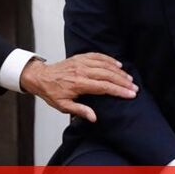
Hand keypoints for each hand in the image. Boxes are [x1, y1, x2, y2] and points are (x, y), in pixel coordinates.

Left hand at [19, 53, 136, 121]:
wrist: (40, 77)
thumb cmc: (52, 92)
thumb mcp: (63, 106)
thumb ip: (80, 110)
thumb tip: (94, 117)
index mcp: (78, 84)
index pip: (103, 87)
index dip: (118, 90)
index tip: (130, 94)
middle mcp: (81, 71)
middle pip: (107, 75)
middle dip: (123, 81)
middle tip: (134, 87)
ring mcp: (81, 62)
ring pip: (104, 65)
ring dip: (118, 71)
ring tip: (129, 78)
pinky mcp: (80, 57)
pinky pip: (97, 56)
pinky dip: (108, 59)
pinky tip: (117, 64)